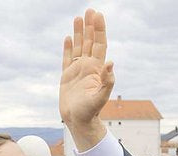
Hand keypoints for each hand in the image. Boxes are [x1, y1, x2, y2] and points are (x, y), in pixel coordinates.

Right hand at [59, 9, 113, 150]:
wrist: (78, 122)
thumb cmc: (90, 112)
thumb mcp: (100, 97)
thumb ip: (107, 81)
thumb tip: (111, 62)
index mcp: (97, 69)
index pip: (99, 45)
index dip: (99, 30)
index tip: (98, 15)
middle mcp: (88, 67)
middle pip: (89, 42)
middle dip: (90, 27)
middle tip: (90, 10)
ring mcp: (77, 71)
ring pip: (78, 47)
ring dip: (78, 33)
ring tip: (79, 17)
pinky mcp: (67, 76)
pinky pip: (67, 58)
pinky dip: (68, 47)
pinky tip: (68, 38)